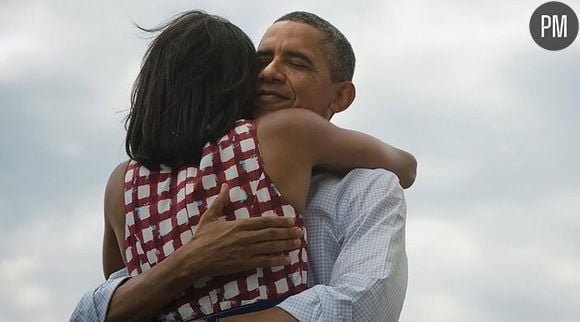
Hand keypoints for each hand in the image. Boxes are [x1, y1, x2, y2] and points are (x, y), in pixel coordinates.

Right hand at [175, 183, 303, 278]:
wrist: (194, 259)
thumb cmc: (201, 238)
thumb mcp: (210, 216)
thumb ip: (220, 201)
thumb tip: (224, 185)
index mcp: (239, 224)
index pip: (264, 221)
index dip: (280, 221)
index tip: (291, 220)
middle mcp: (245, 237)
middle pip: (271, 233)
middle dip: (287, 232)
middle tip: (300, 232)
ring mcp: (245, 251)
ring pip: (270, 246)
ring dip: (286, 245)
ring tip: (297, 243)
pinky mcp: (244, 263)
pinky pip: (264, 261)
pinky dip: (277, 260)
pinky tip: (287, 260)